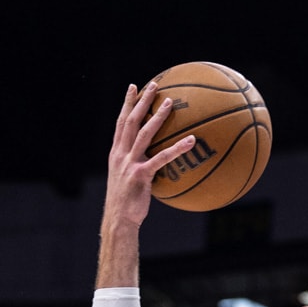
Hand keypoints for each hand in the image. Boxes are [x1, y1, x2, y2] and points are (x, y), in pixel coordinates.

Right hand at [104, 83, 194, 228]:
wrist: (118, 221)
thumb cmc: (125, 204)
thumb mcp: (126, 180)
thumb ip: (136, 166)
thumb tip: (152, 161)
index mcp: (116, 154)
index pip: (121, 123)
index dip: (126, 104)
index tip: (133, 87)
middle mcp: (120, 155)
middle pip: (131, 121)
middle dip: (141, 101)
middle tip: (154, 85)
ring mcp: (129, 164)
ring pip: (144, 134)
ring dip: (157, 116)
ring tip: (170, 102)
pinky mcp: (140, 175)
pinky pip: (161, 158)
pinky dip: (177, 148)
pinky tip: (191, 140)